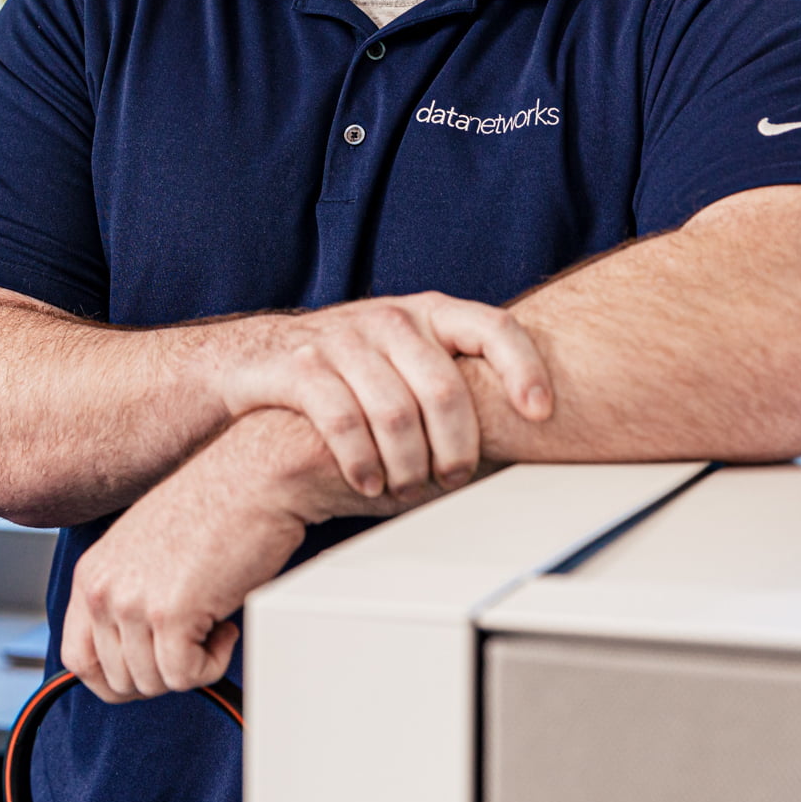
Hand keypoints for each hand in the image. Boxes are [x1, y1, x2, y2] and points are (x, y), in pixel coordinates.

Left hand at [61, 411, 349, 702]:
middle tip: (192, 643)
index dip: (115, 680)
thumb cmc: (213, 507)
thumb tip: (135, 652)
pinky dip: (213, 664)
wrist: (254, 478)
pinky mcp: (170, 614)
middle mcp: (103, 588)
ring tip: (212, 623)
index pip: (78, 658)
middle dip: (162, 674)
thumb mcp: (146, 551)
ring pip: (153, 682)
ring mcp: (132, 602)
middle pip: (117, 680)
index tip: (148, 672)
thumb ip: (127, 597)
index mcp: (92, 573)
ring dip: (192, 665)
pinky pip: (186, 676)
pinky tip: (224, 626)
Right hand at [219, 293, 551, 501]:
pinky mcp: (301, 365)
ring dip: (408, 464)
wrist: (259, 358)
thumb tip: (533, 442)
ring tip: (408, 490)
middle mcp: (390, 318)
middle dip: (457, 447)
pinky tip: (369, 482)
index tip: (541, 414)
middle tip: (454, 480)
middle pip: (444, 388)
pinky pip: (342, 420)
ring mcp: (343, 338)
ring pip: (395, 412)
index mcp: (430, 312)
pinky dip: (362, 461)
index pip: (493, 326)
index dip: (523, 368)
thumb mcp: (410, 361)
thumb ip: (457, 383)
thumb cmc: (356, 374)